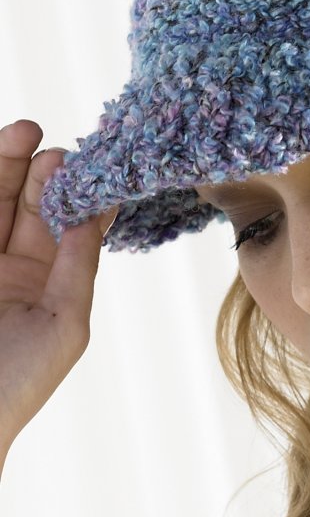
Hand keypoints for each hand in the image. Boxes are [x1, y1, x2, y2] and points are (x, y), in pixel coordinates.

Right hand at [0, 119, 115, 474]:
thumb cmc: (19, 383)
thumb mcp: (65, 323)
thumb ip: (77, 266)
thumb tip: (93, 214)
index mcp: (49, 281)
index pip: (68, 226)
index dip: (78, 194)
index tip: (91, 164)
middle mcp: (13, 265)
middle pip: (27, 203)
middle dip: (40, 171)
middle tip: (52, 145)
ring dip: (5, 166)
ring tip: (24, 133)